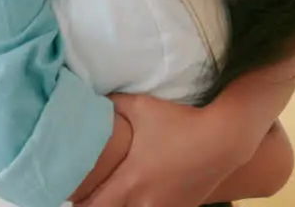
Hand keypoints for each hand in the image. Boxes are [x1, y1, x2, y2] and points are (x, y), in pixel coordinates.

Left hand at [77, 94, 243, 206]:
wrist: (223, 140)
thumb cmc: (179, 121)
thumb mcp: (141, 106)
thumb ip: (113, 103)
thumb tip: (92, 97)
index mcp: (130, 180)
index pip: (93, 205)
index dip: (79, 201)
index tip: (71, 192)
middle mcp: (144, 201)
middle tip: (91, 195)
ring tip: (115, 195)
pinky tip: (141, 197)